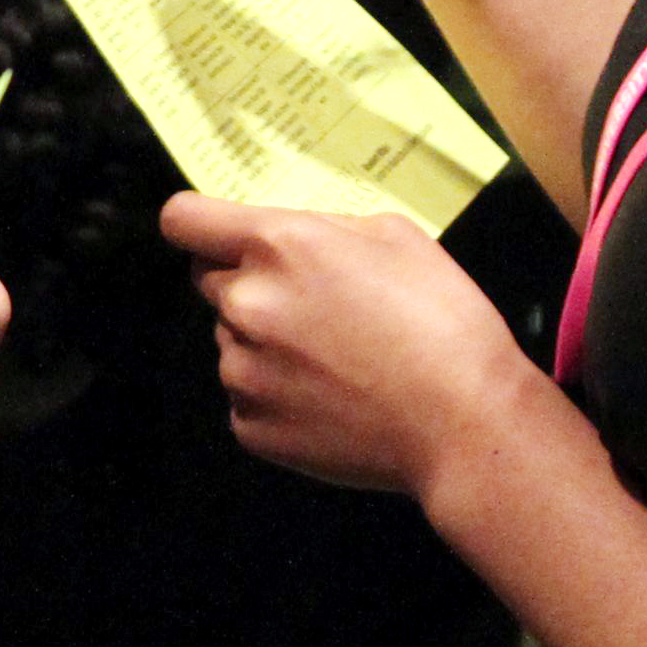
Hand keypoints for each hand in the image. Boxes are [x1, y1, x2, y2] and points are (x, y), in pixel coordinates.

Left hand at [161, 197, 534, 496]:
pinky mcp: (251, 427)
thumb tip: (295, 239)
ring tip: (335, 361)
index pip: (183, 220)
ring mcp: (242, 372)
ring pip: (232, 342)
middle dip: (249, 284)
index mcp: (277, 246)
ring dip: (265, 344)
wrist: (464, 422)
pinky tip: (331, 400)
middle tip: (313, 306)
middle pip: (209, 281)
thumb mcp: (396, 236)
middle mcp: (245, 305)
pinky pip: (247, 398)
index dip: (198, 224)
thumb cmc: (443, 322)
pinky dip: (278, 397)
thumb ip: (326, 228)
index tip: (218, 236)